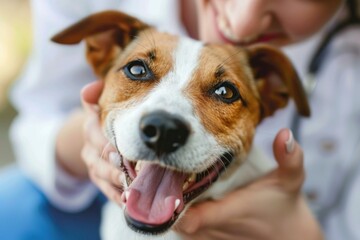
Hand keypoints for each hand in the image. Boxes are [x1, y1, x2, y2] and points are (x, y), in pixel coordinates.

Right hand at [81, 81, 123, 204]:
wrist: (99, 135)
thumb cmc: (109, 118)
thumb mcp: (102, 104)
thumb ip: (97, 95)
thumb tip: (88, 89)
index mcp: (91, 128)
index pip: (93, 133)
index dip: (106, 142)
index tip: (119, 150)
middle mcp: (90, 148)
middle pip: (98, 159)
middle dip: (113, 166)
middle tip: (129, 172)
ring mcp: (95, 166)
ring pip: (102, 177)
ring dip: (116, 184)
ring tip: (130, 191)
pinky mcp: (101, 180)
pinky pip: (107, 191)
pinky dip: (117, 197)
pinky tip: (129, 202)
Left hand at [175, 129, 322, 239]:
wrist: (286, 235)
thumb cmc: (282, 204)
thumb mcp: (290, 180)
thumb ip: (290, 158)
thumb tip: (285, 134)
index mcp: (230, 213)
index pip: (191, 219)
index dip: (172, 205)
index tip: (165, 181)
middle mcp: (214, 229)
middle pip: (174, 220)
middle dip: (164, 198)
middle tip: (158, 172)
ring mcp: (208, 238)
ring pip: (175, 225)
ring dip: (168, 205)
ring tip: (163, 180)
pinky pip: (181, 228)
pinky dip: (175, 213)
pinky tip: (175, 196)